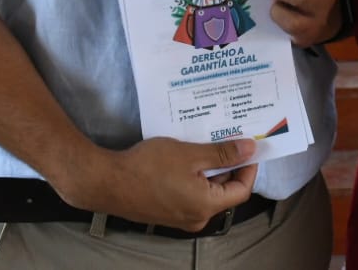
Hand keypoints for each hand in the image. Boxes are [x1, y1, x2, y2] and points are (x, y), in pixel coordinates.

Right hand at [54, 136, 256, 232]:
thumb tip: (251, 149)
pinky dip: (195, 177)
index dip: (249, 167)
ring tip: (210, 143)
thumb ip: (222, 154)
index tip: (249, 146)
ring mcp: (180, 217)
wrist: (106, 182)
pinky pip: (191, 194)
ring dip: (211, 169)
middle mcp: (196, 217)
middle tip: (230, 140)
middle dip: (230, 166)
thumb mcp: (189, 154)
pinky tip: (190, 156)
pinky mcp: (167, 212)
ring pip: (207, 192)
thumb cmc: (148, 167)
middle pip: (225, 192)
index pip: (242, 190)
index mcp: (206, 206)